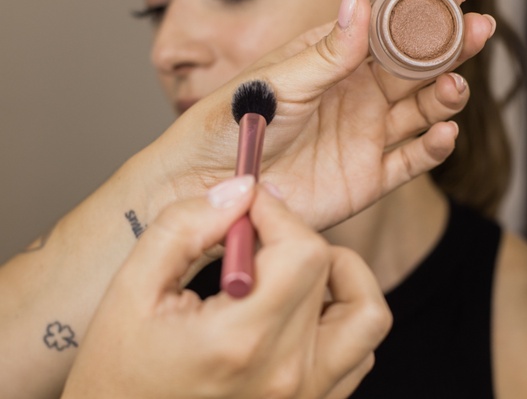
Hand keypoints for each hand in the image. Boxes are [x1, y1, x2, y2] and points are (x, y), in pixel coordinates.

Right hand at [62, 181, 390, 398]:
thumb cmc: (118, 375)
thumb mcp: (132, 289)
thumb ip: (184, 225)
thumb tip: (240, 190)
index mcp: (243, 340)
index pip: (304, 250)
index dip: (278, 213)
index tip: (247, 208)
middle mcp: (287, 374)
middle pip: (329, 268)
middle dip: (291, 235)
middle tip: (251, 239)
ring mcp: (306, 398)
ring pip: (367, 310)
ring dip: (337, 273)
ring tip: (288, 269)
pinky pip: (360, 348)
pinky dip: (342, 315)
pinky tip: (297, 308)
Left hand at [147, 0, 493, 231]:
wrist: (211, 184)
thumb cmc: (235, 121)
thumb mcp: (283, 81)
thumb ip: (329, 49)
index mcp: (334, 59)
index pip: (387, 26)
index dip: (421, 8)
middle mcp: (357, 92)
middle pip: (414, 65)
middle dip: (448, 47)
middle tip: (478, 30)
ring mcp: (365, 133)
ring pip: (420, 110)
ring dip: (444, 95)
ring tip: (455, 85)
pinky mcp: (367, 176)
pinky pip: (410, 161)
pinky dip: (432, 148)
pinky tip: (444, 133)